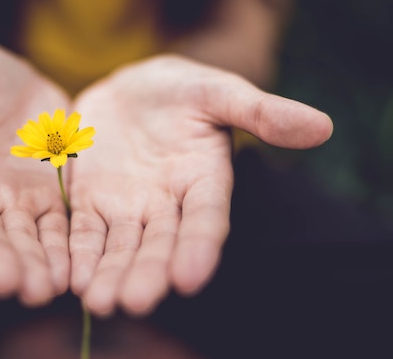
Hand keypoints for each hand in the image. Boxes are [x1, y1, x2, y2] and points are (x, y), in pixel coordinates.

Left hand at [68, 55, 332, 315]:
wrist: (131, 90)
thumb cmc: (182, 90)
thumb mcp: (218, 92)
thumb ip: (261, 111)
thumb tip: (322, 126)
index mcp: (204, 181)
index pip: (206, 220)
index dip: (199, 247)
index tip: (190, 278)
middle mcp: (167, 205)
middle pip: (159, 244)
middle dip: (147, 273)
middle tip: (134, 302)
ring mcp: (127, 207)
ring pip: (120, 247)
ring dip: (110, 274)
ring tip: (98, 302)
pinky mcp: (91, 202)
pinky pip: (84, 232)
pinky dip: (78, 254)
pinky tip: (71, 278)